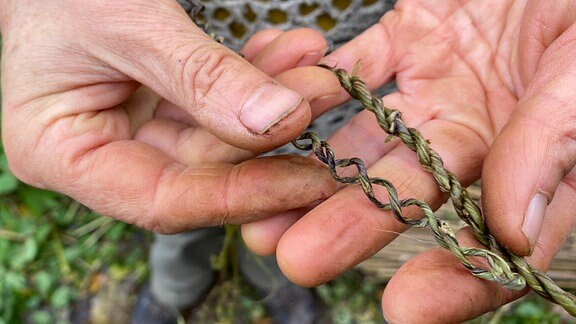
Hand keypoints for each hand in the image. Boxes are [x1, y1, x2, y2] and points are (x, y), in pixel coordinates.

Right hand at [0, 0, 340, 231]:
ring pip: (219, 137)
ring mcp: (133, 131)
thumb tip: (280, 121)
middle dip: (270, 136)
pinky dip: (255, 80)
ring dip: (273, 102)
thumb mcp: (128, 23)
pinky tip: (292, 55)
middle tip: (327, 97)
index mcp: (62, 154)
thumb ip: (201, 77)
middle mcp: (100, 155)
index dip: (241, 196)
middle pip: (202, 171)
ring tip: (321, 71)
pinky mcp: (160, 107)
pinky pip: (217, 105)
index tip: (310, 181)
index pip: (164, 200)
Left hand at [242, 0, 575, 320]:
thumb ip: (555, 140)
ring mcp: (436, 88)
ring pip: (368, 141)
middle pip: (411, 192)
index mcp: (538, 156)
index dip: (458, 279)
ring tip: (266, 207)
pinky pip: (352, 71)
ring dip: (317, 173)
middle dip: (354, 226)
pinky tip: (275, 116)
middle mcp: (478, 132)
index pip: (498, 237)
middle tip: (299, 260)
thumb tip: (516, 232)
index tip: (407, 307)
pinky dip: (314, 90)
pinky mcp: (406, 39)